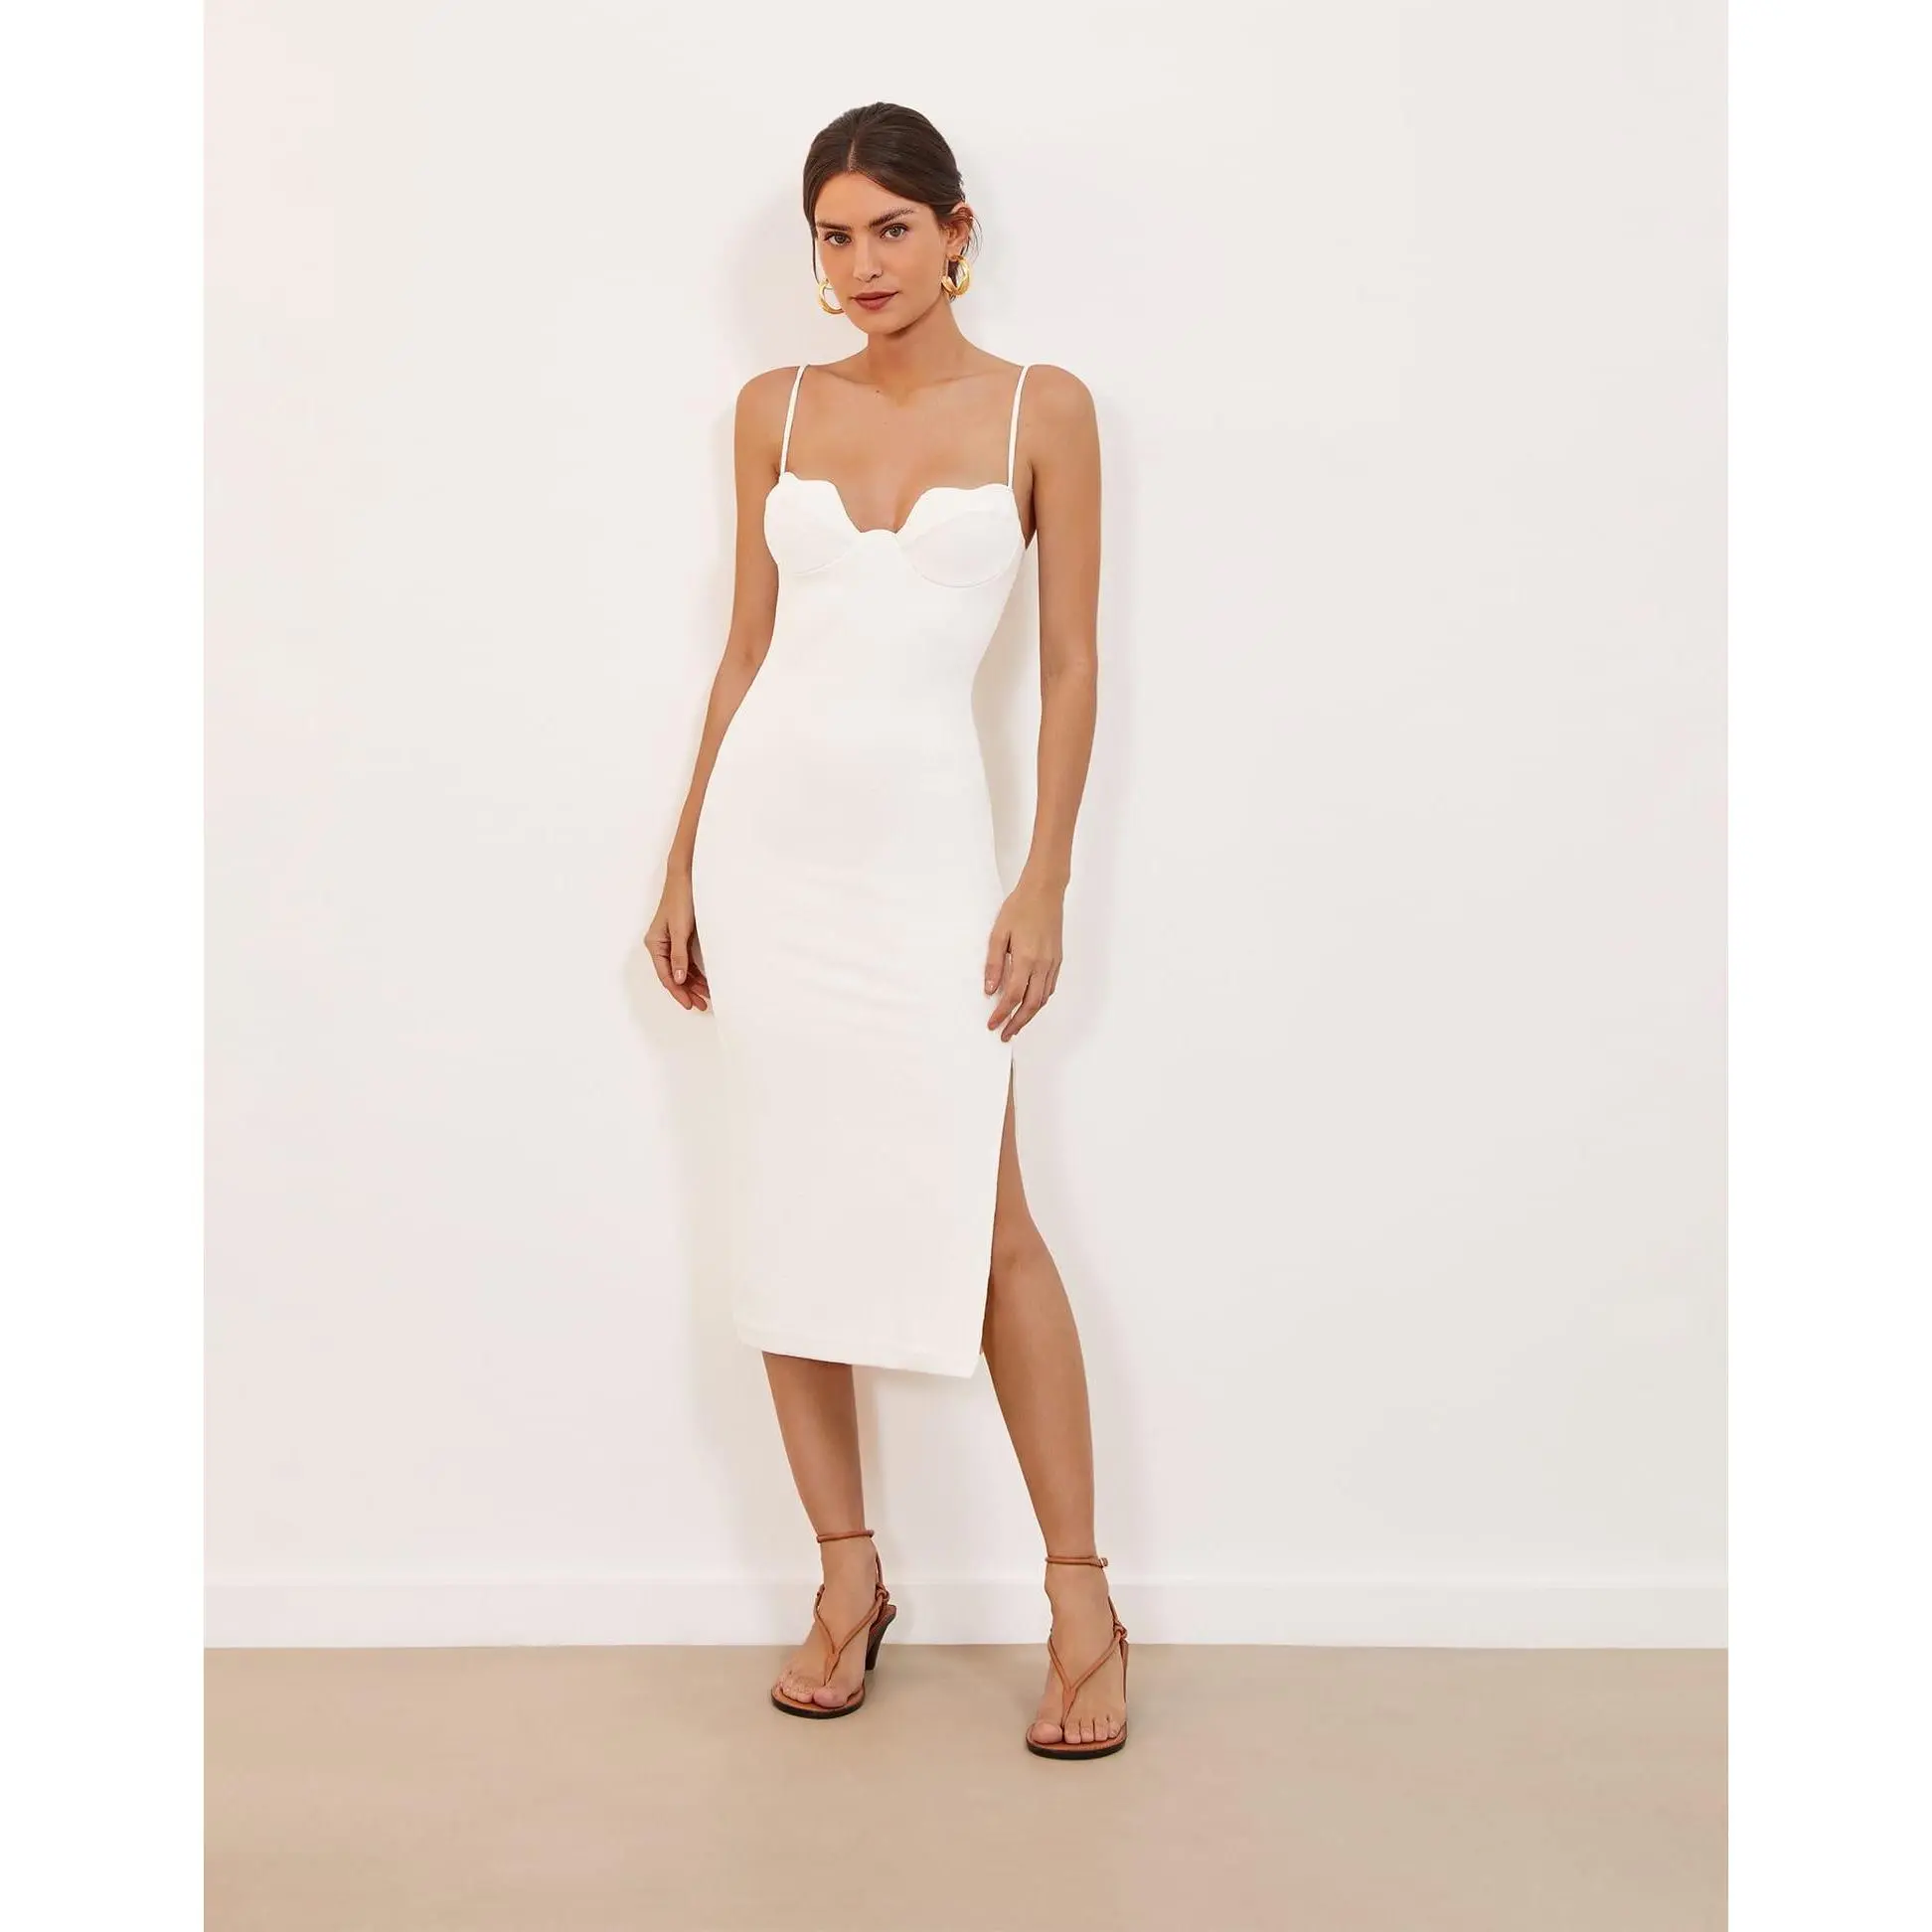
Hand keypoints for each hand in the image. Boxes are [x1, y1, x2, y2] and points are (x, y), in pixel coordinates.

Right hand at [644, 874, 709, 1010]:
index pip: (666, 976)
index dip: (677, 992)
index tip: (689, 1004)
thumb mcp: (680, 930)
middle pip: (673, 975)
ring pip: (681, 970)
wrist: (686, 878)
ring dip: (693, 983)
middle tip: (701, 1005)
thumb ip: (679, 955)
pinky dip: (695, 972)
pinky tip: (705, 981)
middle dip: (687, 991)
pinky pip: (686, 961)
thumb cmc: (681, 900)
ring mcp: (670, 942)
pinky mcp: (680, 938)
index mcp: (655, 944)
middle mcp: (660, 945)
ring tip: (706, 996)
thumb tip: (678, 978)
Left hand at [983, 878, 1063, 1040]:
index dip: (1002, 1014)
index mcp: (1026, 959)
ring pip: (1043, 998)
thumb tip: (990, 990)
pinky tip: (1030, 1003)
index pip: (1013, 996)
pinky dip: (1039, 1001)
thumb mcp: (999, 933)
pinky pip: (1050, 987)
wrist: (1045, 891)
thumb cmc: (1019, 908)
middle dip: (1017, 1023)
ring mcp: (1053, 963)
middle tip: (1005, 1035)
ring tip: (1016, 1024)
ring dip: (1030, 1015)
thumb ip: (994, 963)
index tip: (992, 1025)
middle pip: (1031, 1004)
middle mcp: (1042, 965)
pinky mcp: (1057, 959)